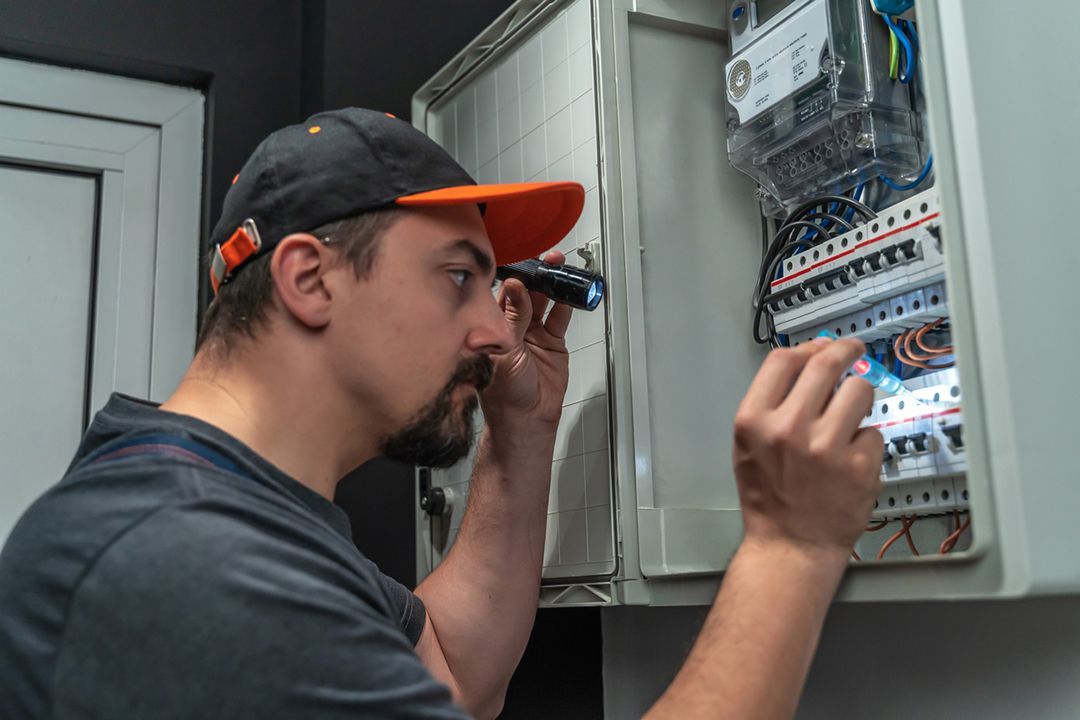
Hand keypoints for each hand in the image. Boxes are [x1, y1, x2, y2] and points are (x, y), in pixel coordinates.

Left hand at [481, 251, 572, 435]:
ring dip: (552, 285)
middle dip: (536, 274)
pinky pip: (560, 317)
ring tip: (560, 269)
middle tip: (547, 260)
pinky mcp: (551, 342)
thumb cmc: (503, 392)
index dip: (514, 275)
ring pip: (544, 300)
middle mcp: (512, 326)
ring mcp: (532, 333)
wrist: (526, 418)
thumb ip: (512, 318)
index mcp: (492, 325)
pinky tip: (571, 291)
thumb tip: (513, 287)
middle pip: (526, 292)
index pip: (502, 292)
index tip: (524, 260)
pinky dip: (566, 303)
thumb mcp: (504, 350)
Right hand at [731, 338, 882, 559]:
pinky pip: (873, 432)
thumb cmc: (769, 495)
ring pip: (860, 390)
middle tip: (855, 350)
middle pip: (826, 364)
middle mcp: (788, 429)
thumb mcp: (748, 443)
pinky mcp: (860, 466)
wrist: (790, 545)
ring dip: (859, 398)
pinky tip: (850, 461)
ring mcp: (826, 448)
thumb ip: (772, 402)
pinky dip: (865, 443)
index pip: (784, 360)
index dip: (810, 346)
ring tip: (849, 419)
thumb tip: (810, 360)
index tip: (825, 345)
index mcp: (754, 420)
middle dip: (846, 350)